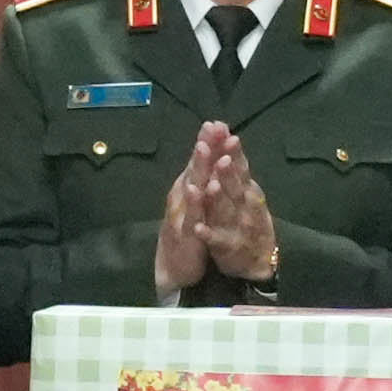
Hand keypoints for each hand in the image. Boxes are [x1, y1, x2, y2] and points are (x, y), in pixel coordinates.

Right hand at [153, 122, 222, 294]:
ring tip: (204, 149)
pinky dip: (194, 202)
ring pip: (190, 187)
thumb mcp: (197, 204)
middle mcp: (182, 197)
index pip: (199, 161)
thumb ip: (202, 181)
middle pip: (194, 167)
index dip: (208, 142)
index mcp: (188, 189)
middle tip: (212, 126)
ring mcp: (181, 213)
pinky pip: (190, 215)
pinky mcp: (183, 233)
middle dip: (203, 146)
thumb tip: (210, 156)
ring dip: (196, 168)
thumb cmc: (188, 231)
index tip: (218, 122)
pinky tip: (198, 189)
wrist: (173, 269)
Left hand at [195, 130, 278, 282]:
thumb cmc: (249, 220)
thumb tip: (228, 138)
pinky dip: (208, 234)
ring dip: (218, 199)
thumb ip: (237, 169)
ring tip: (210, 186)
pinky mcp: (229, 247)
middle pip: (235, 185)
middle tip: (221, 155)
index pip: (240, 166)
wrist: (260, 260)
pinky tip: (198, 228)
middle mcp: (245, 206)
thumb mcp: (247, 193)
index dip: (233, 150)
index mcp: (247, 190)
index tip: (225, 131)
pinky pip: (218, 240)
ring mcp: (238, 226)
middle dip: (228, 171)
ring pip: (227, 211)